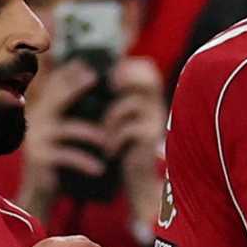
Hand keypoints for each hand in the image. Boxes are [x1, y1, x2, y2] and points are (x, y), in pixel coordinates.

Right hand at [17, 61, 107, 217]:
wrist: (39, 192)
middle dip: (76, 86)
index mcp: (42, 113)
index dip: (69, 73)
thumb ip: (71, 114)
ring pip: (68, 129)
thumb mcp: (62, 134)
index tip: (89, 65)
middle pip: (57, 98)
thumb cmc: (58, 161)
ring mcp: (37, 140)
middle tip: (95, 79)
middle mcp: (36, 122)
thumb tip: (92, 86)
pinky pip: (68, 156)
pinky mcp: (40, 158)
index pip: (53, 87)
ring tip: (108, 141)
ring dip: (92, 133)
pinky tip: (100, 168)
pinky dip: (86, 162)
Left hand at [102, 58, 166, 228]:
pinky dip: (114, 139)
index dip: (130, 67)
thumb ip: (114, 101)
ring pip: (130, 104)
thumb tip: (89, 81)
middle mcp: (157, 107)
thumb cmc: (124, 148)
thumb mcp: (120, 120)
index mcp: (149, 99)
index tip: (112, 78)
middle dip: (125, 79)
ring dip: (111, 118)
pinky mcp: (150, 139)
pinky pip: (129, 129)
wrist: (138, 179)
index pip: (149, 69)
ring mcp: (155, 122)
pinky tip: (110, 151)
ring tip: (105, 134)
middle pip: (149, 78)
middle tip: (111, 89)